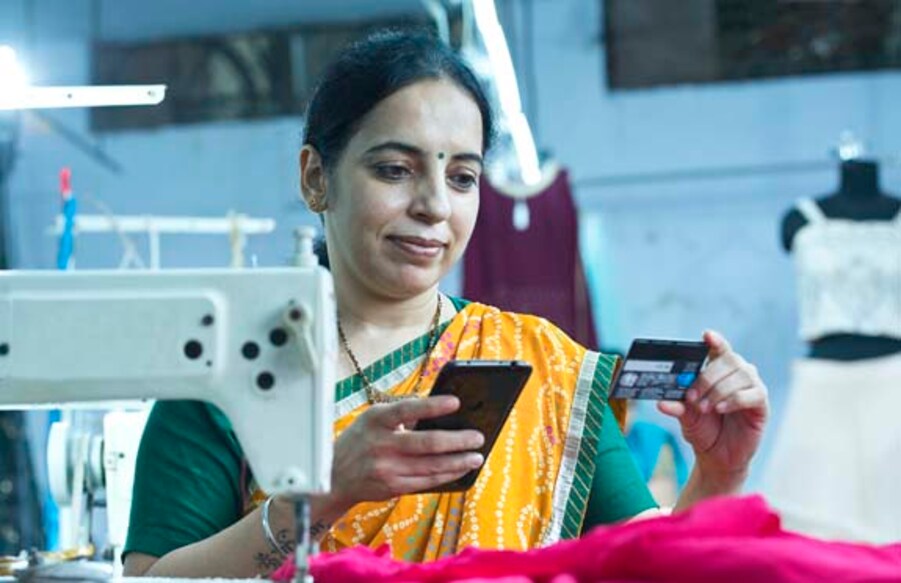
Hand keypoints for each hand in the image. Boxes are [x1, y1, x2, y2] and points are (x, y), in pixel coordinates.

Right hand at [327, 396, 484, 509]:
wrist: (334, 476)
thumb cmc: (361, 440)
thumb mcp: (372, 419)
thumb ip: (400, 415)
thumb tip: (440, 414)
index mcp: (376, 420)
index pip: (407, 410)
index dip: (432, 406)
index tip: (456, 402)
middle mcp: (380, 444)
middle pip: (426, 443)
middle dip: (457, 441)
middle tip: (477, 437)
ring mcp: (386, 469)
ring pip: (431, 466)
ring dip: (458, 461)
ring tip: (475, 456)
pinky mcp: (392, 487)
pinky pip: (426, 482)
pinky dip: (446, 475)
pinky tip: (459, 469)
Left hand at [658, 330, 768, 487]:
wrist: (717, 457)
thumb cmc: (703, 430)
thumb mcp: (686, 417)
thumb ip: (677, 407)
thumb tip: (661, 403)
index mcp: (718, 370)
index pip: (719, 349)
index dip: (715, 341)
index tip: (707, 336)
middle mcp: (737, 373)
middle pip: (728, 361)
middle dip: (707, 378)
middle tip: (693, 397)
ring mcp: (752, 387)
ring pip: (739, 376)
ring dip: (718, 391)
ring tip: (705, 408)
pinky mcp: (761, 404)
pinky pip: (752, 394)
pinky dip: (734, 400)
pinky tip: (721, 409)